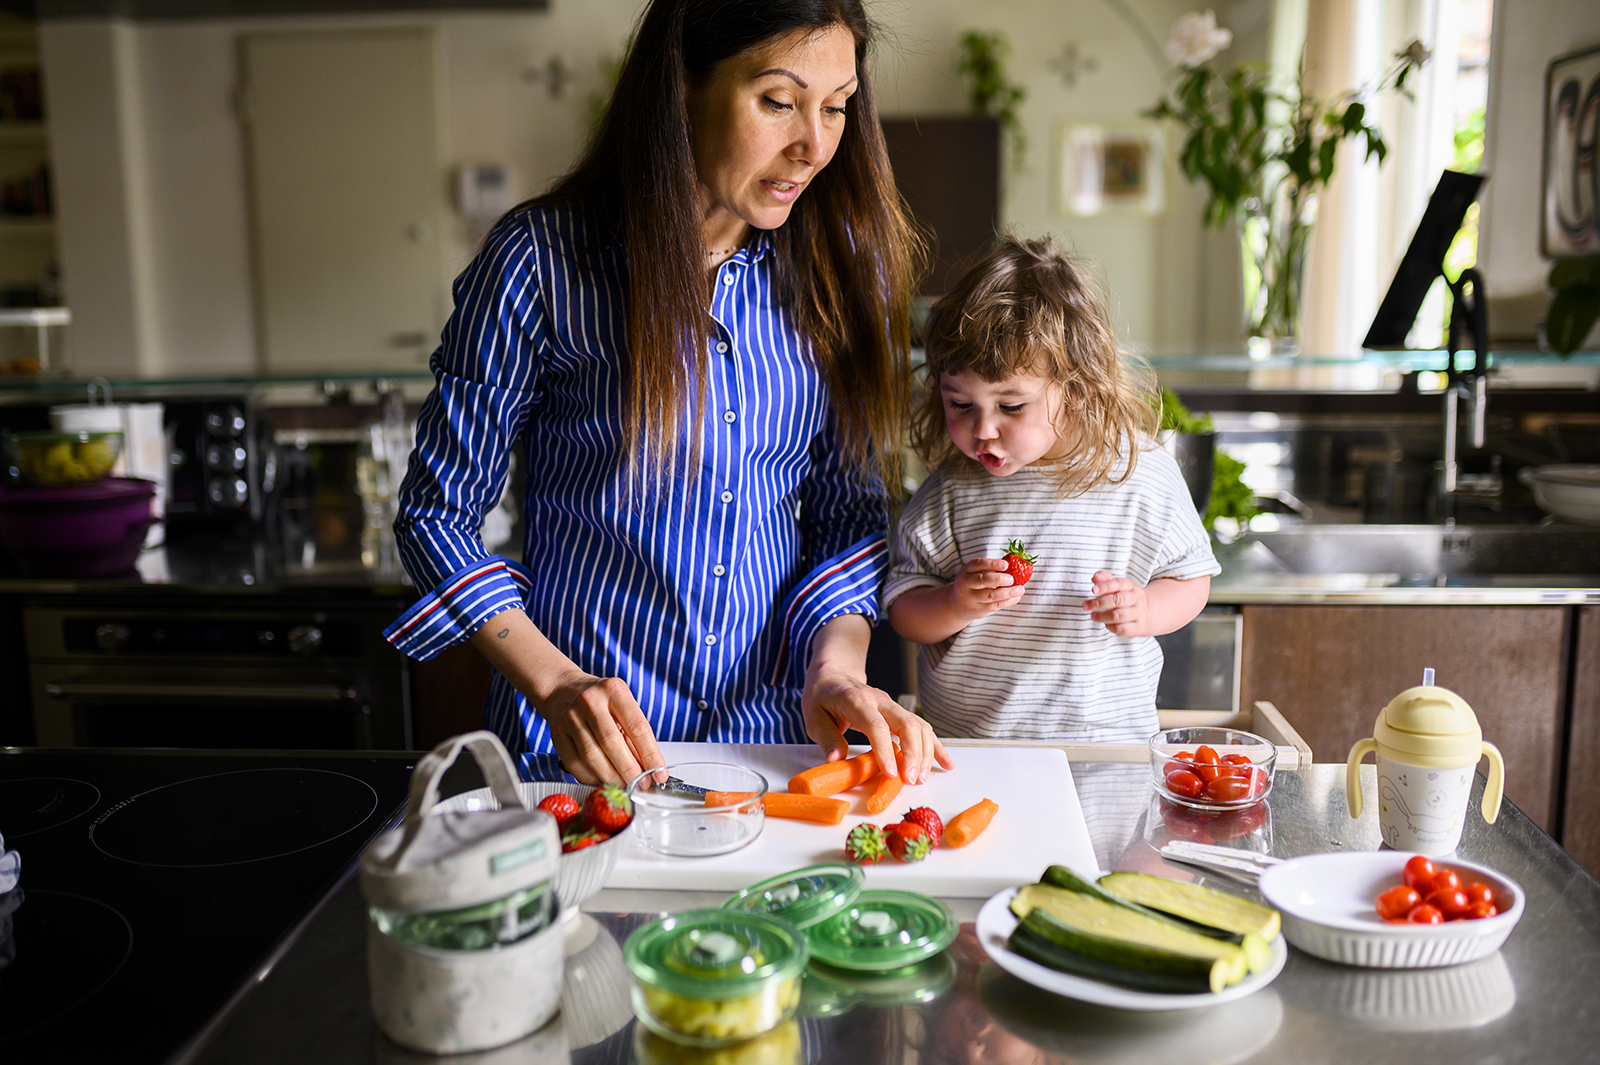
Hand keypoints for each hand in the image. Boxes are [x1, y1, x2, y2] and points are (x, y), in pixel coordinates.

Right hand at [536, 669, 665, 785]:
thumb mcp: (622, 706)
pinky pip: (574, 764)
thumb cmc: (600, 701)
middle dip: (629, 770)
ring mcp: (570, 717)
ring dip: (611, 777)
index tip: (658, 774)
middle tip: (640, 784)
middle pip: (612, 743)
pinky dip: (591, 778)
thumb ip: (634, 736)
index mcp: (614, 691)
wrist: (564, 690)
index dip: (650, 755)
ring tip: (623, 785)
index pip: (637, 727)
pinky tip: (602, 781)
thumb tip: (649, 769)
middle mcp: (590, 701)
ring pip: (592, 756)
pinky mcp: (556, 734)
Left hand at [801, 668, 953, 784]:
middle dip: (914, 753)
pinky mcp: (899, 713)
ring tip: (923, 778)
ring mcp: (893, 706)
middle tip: (912, 780)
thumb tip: (835, 761)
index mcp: (857, 700)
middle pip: (907, 724)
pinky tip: (945, 763)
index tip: (892, 773)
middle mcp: (880, 701)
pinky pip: (922, 729)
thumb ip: (827, 738)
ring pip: (919, 726)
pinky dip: (935, 746)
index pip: (876, 725)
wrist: (834, 674)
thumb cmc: (822, 696)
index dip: (886, 750)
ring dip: (925, 752)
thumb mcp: (813, 716)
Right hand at [947, 557, 1025, 620]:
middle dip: (999, 579)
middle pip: (982, 581)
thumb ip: (989, 570)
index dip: (992, 564)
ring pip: (990, 595)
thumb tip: (1014, 566)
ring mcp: (971, 599)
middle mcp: (965, 584)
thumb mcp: (974, 574)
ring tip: (1020, 589)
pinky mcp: (978, 610)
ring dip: (1008, 592)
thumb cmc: (972, 584)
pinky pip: (995, 605)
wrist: (957, 605)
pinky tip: (1016, 597)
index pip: (977, 564)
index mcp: (966, 571)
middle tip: (1012, 579)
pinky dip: (1008, 601)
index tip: (1006, 564)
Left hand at [1082, 570, 1152, 635]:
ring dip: (1102, 616)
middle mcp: (1137, 599)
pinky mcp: (1138, 627)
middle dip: (1099, 603)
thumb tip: (1094, 578)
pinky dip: (1111, 627)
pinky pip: (1122, 629)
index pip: (1119, 583)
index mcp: (1131, 586)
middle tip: (1086, 605)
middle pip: (1118, 600)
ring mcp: (1139, 613)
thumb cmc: (1125, 598)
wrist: (1147, 614)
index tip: (1093, 590)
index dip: (1105, 586)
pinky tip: (1105, 624)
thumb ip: (1105, 580)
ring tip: (1093, 616)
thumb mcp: (1118, 586)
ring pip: (1119, 615)